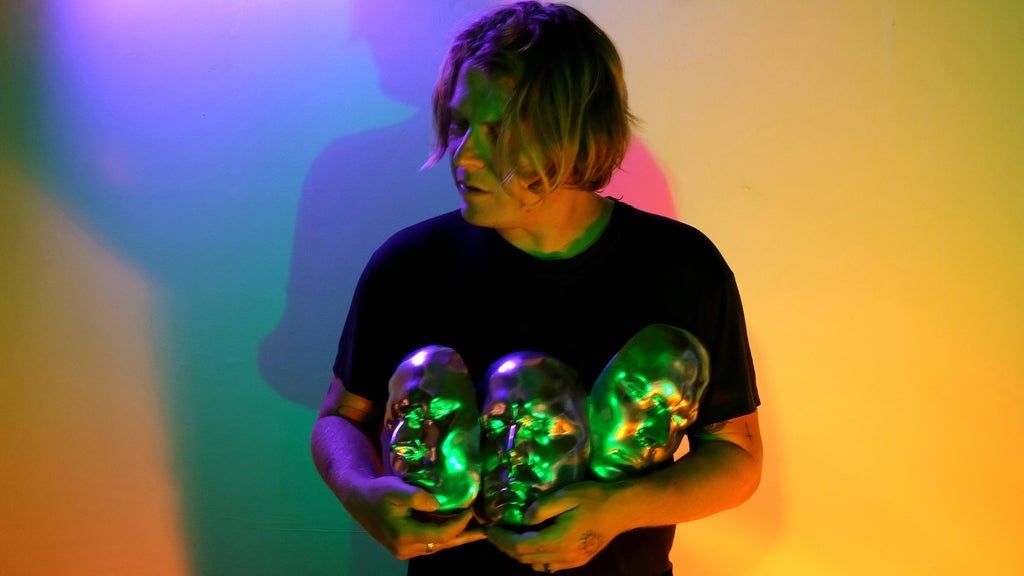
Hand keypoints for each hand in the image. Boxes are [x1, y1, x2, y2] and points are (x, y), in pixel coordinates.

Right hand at [345, 475, 485, 558]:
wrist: (358, 500)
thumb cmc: (376, 492)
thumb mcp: (394, 489)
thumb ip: (415, 496)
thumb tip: (437, 504)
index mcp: (404, 536)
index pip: (440, 535)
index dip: (459, 525)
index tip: (472, 511)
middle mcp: (406, 549)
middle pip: (443, 544)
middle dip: (465, 536)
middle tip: (487, 530)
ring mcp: (406, 550)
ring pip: (438, 546)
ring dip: (457, 537)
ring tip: (479, 530)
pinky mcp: (406, 547)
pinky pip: (431, 543)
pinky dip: (446, 536)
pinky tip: (459, 529)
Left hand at [486, 481, 628, 571]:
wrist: (623, 509)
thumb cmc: (596, 498)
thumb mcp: (568, 494)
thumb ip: (543, 507)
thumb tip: (525, 518)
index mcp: (558, 540)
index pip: (520, 546)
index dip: (501, 539)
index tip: (489, 528)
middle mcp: (563, 556)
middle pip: (525, 558)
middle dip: (505, 546)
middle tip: (493, 532)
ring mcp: (572, 561)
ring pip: (537, 564)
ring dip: (519, 554)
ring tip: (509, 537)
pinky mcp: (578, 560)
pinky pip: (550, 565)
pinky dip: (536, 558)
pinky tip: (533, 544)